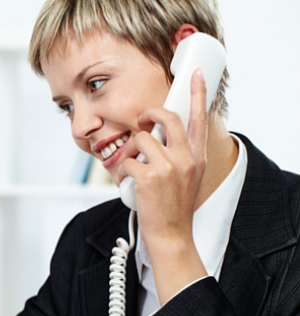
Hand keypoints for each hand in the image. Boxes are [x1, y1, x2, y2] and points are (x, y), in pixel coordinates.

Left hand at [117, 69, 208, 303]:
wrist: (170, 234)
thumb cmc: (173, 206)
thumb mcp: (186, 177)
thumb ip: (177, 154)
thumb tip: (156, 136)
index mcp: (196, 157)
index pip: (199, 118)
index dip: (197, 93)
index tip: (196, 74)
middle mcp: (186, 158)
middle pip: (166, 118)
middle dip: (149, 115)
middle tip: (141, 121)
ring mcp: (168, 167)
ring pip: (140, 139)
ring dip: (130, 152)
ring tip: (134, 170)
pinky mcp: (149, 176)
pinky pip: (126, 161)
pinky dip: (122, 172)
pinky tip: (128, 184)